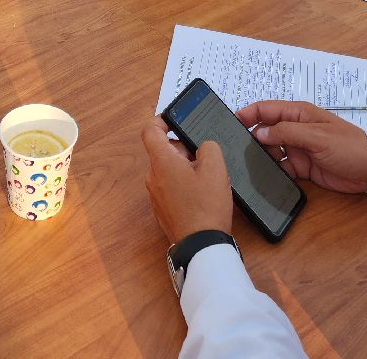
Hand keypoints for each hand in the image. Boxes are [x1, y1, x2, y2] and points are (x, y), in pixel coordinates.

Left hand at [141, 116, 232, 244]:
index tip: (176, 120)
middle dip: (185, 150)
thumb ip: (208, 147)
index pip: (150, 130)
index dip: (162, 120)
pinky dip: (184, 184)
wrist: (201, 245)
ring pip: (169, 169)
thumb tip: (202, 148)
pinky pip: (171, 187)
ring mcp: (155, 195)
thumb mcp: (216, 168)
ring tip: (208, 180)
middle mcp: (153, 176)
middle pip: (164, 150)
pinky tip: (202, 196)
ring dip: (186, 168)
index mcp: (162, 162)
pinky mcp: (162, 209)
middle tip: (207, 160)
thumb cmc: (206, 206)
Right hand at [235, 101, 366, 193]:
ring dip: (260, 156)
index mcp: (298, 114)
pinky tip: (263, 178)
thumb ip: (287, 133)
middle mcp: (294, 129)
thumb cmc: (348, 146)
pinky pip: (281, 168)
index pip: (266, 109)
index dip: (247, 114)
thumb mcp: (316, 136)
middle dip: (250, 138)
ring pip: (270, 150)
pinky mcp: (301, 168)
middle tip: (234, 149)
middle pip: (264, 131)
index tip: (230, 122)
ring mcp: (297, 149)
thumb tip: (259, 133)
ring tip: (246, 165)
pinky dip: (272, 172)